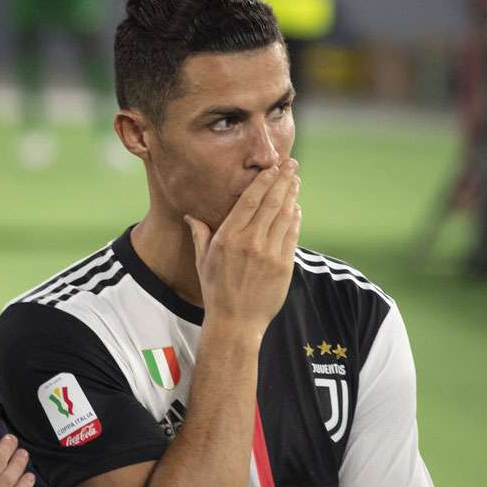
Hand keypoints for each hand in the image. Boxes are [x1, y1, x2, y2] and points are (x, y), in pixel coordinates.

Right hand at [184, 159, 300, 334]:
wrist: (235, 322)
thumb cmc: (216, 291)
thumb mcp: (202, 261)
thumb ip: (200, 234)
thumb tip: (190, 216)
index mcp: (227, 238)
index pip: (250, 200)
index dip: (263, 181)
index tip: (272, 167)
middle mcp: (249, 242)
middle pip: (271, 202)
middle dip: (283, 180)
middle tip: (291, 163)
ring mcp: (269, 254)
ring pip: (285, 215)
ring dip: (292, 195)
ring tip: (295, 180)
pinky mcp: (284, 266)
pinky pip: (292, 235)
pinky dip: (295, 218)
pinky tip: (296, 207)